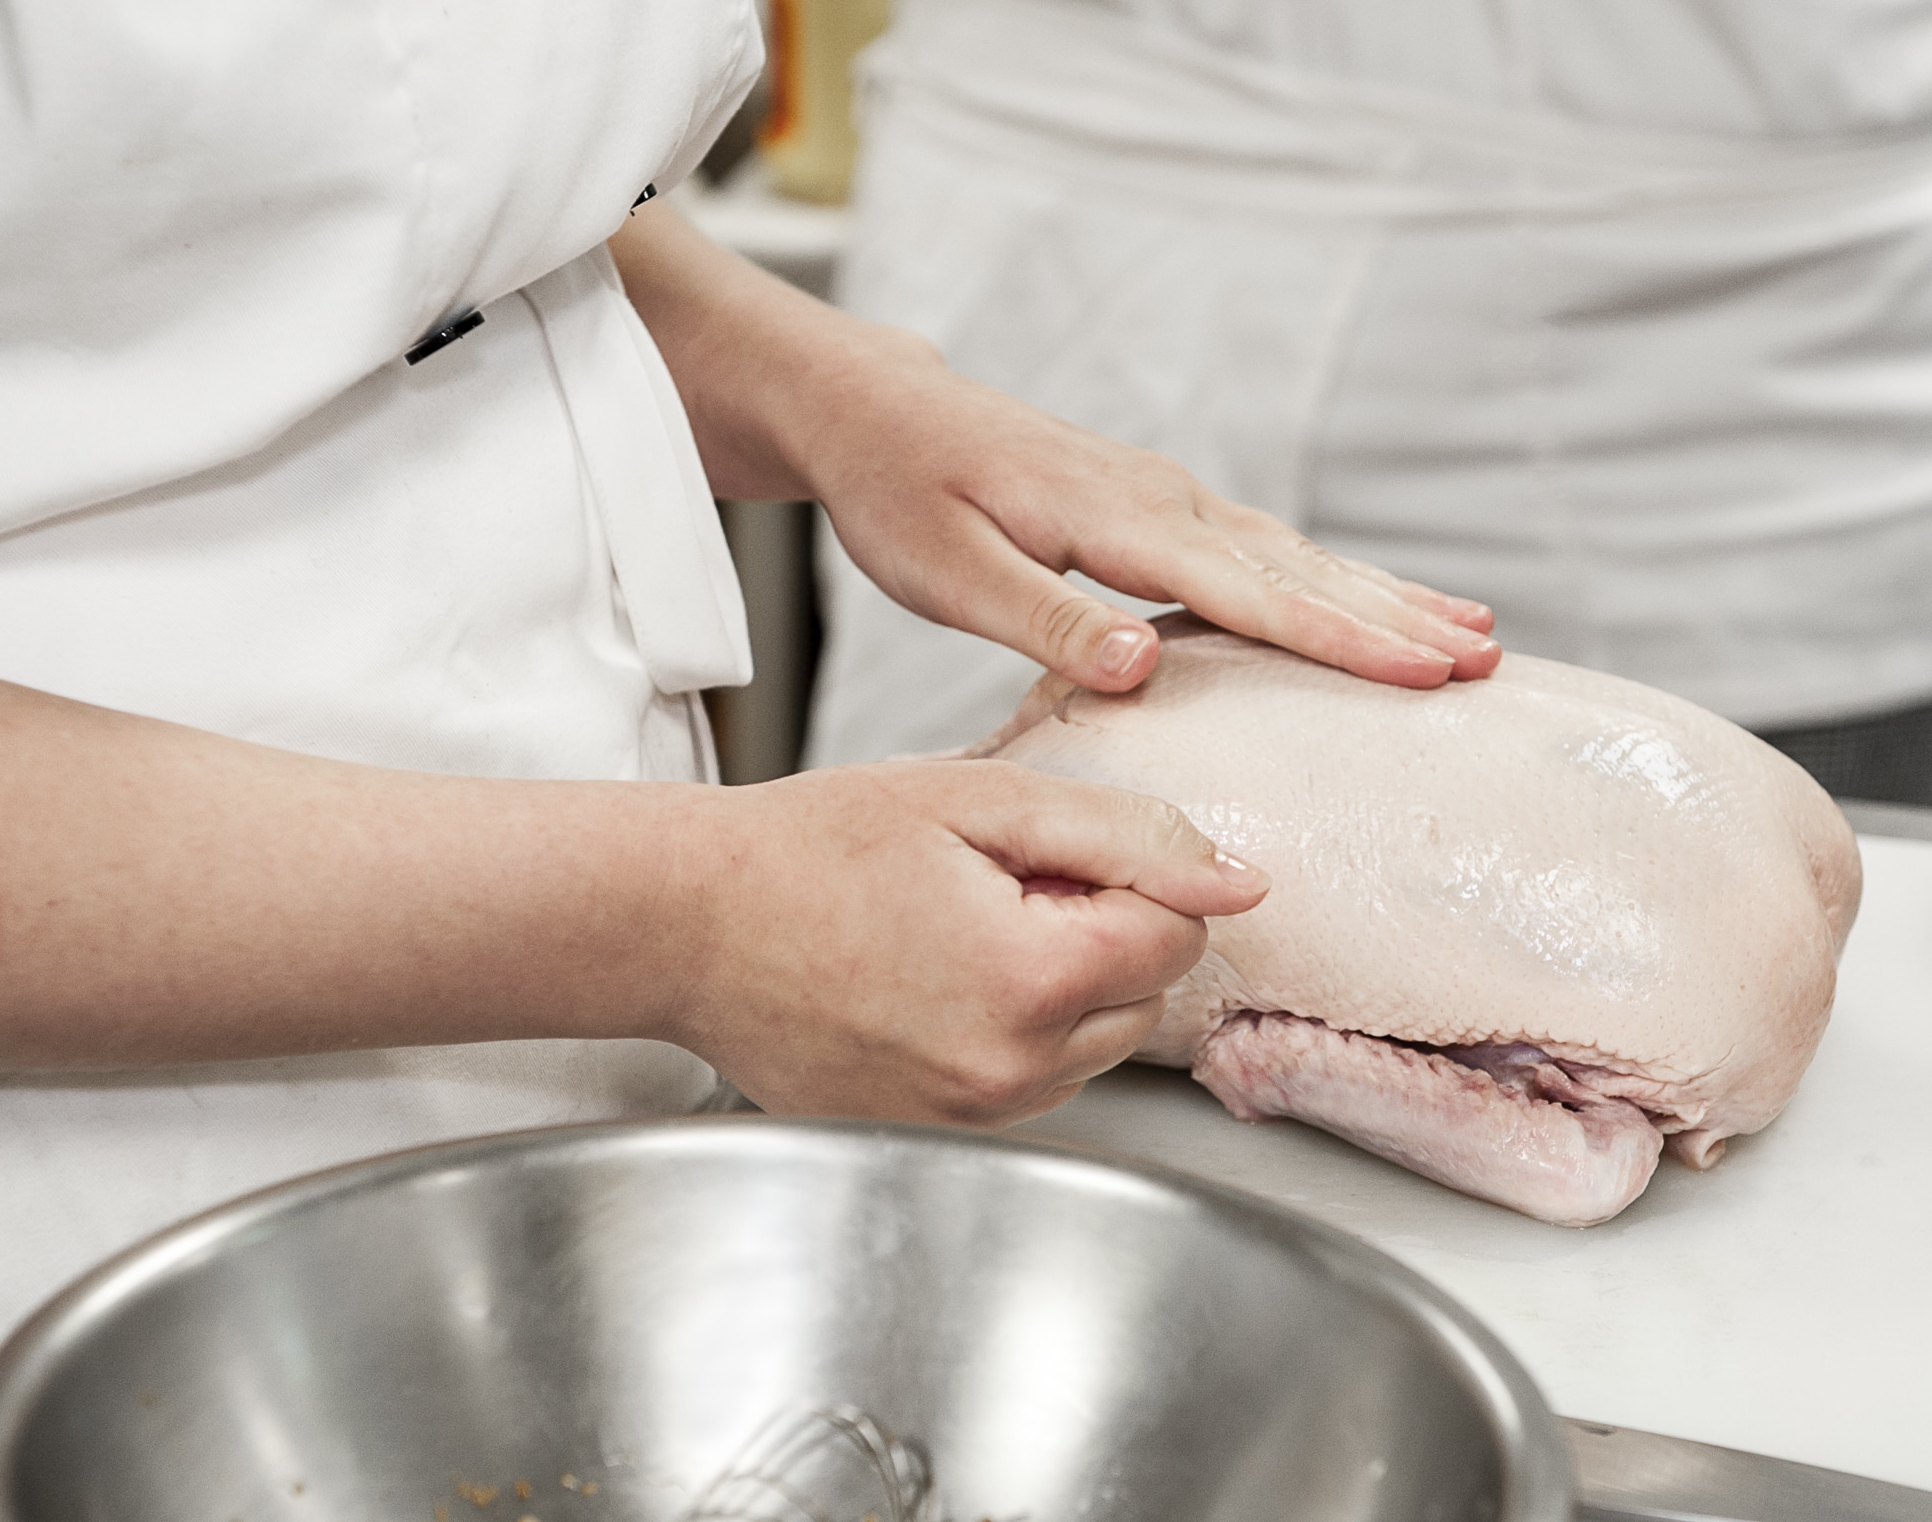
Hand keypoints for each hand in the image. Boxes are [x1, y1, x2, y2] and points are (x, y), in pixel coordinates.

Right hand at [664, 759, 1268, 1122]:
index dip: (1126, 877)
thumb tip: (1240, 882)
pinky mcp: (932, 1132)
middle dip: (1101, 933)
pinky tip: (935, 978)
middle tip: (996, 885)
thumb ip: (1126, 836)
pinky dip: (1012, 1029)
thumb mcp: (982, 800)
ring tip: (958, 930)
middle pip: (1144, 998)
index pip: (1179, 935)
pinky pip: (1027, 1082)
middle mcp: (1011, 1073)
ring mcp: (969, 1116)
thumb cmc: (816, 847)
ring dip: (1060, 986)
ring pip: (1093, 1046)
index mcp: (1034, 983)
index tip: (1045, 855)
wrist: (690, 923)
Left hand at [803, 329, 1500, 695]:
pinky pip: (1265, 546)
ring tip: (1471, 631)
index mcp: (1117, 521)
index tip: (1426, 673)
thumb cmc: (903, 497)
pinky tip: (1369, 598)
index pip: (1250, 592)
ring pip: (1296, 552)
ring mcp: (1166, 496)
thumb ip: (1044, 620)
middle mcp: (1161, 499)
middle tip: (1488, 664)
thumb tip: (1142, 666)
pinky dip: (1331, 576)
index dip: (1343, 639)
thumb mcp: (948, 572)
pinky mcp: (1157, 503)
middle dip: (1396, 618)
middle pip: (1299, 568)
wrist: (880, 414)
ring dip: (1383, 594)